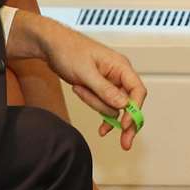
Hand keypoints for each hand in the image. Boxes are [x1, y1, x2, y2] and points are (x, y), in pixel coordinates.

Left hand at [28, 16, 148, 150]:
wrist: (52, 45)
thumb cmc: (69, 51)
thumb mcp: (86, 72)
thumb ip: (105, 90)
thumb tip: (123, 105)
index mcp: (120, 66)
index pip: (137, 91)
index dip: (135, 110)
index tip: (125, 125)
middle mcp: (119, 75)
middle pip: (130, 104)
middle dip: (125, 122)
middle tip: (125, 143)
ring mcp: (110, 83)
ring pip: (112, 106)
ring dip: (95, 105)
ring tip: (78, 88)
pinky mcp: (100, 88)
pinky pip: (104, 105)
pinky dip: (97, 110)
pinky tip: (95, 118)